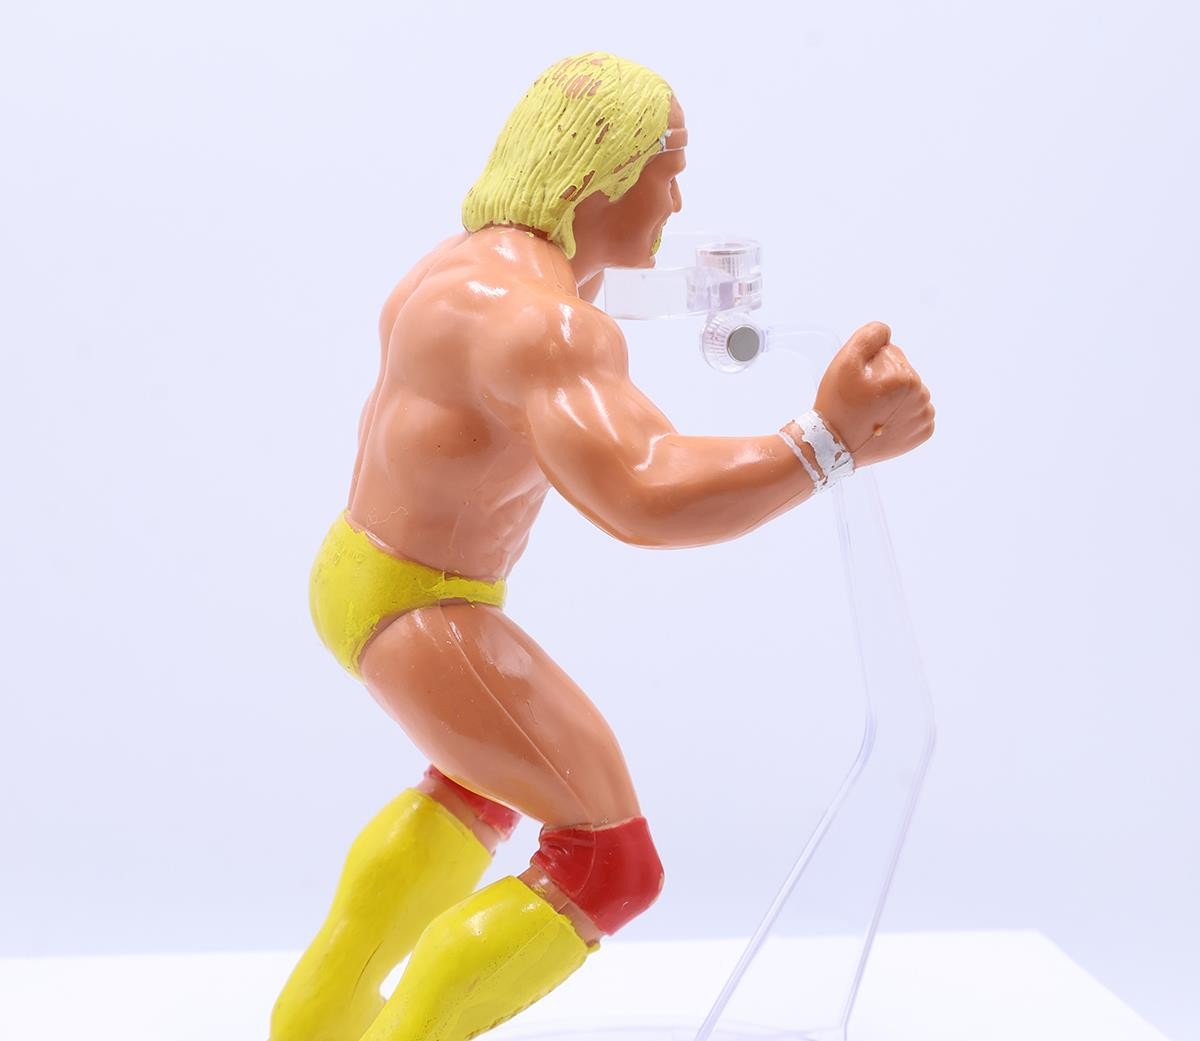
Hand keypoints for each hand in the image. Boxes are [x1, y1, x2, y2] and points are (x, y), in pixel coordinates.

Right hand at [814, 322, 934, 467]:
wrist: (833, 446)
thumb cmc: (838, 403)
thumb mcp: (846, 361)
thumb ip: (870, 336)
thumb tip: (887, 332)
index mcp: (908, 379)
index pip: (891, 354)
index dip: (869, 365)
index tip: (857, 384)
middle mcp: (922, 399)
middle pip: (901, 374)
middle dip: (883, 381)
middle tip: (861, 399)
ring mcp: (923, 419)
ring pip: (908, 393)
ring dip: (893, 397)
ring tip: (872, 411)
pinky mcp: (921, 434)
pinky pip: (914, 413)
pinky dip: (900, 415)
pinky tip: (883, 421)